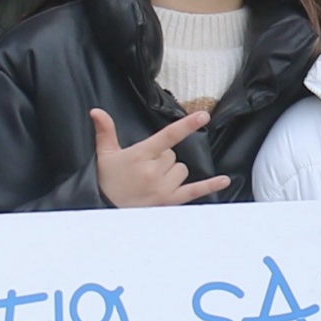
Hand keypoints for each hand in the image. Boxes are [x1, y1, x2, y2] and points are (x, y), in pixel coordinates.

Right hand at [89, 104, 227, 206]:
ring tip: (151, 180)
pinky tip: (224, 180)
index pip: (167, 137)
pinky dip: (209, 186)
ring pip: (182, 170)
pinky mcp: (169, 201)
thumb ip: (105, 131)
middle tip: (143, 168)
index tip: (203, 115)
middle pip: (172, 155)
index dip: (186, 125)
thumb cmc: (106, 180)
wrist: (104, 209)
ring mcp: (163, 188)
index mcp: (140, 156)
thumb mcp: (105, 155)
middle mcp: (154, 171)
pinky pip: (194, 191)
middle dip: (161, 158)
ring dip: (171, 172)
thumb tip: (96, 111)